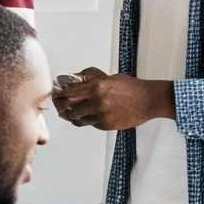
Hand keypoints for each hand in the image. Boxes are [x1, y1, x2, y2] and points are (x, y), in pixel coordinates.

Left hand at [52, 69, 168, 130]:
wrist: (148, 100)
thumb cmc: (131, 88)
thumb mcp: (108, 78)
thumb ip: (91, 80)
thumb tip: (74, 80)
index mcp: (97, 87)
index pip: (69, 92)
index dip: (59, 94)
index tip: (55, 94)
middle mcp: (98, 102)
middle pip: (69, 107)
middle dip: (61, 106)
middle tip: (59, 105)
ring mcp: (102, 115)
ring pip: (77, 118)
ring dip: (72, 116)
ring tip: (71, 112)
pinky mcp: (106, 125)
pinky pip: (89, 123)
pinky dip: (86, 120)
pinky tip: (87, 116)